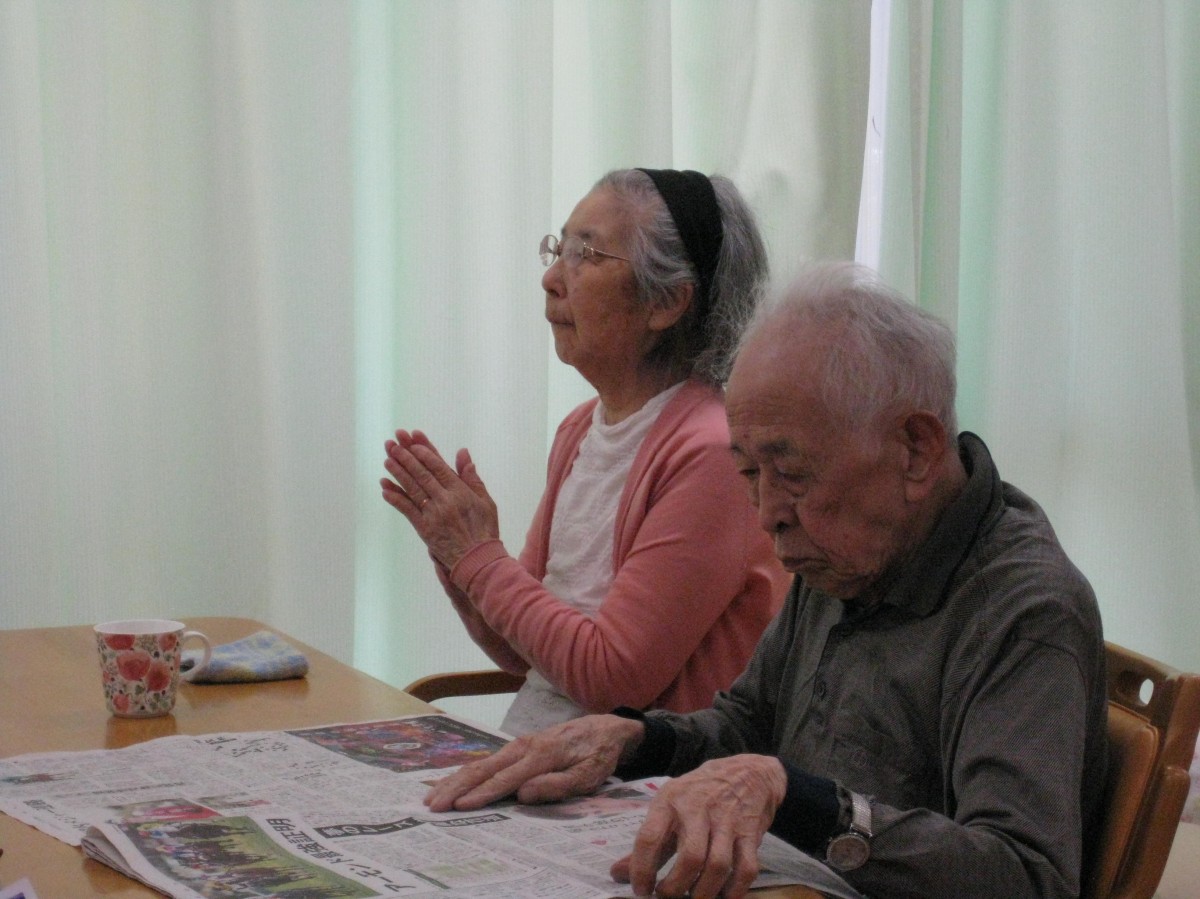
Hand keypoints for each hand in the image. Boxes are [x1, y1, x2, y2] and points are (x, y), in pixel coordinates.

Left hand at [380, 429, 499, 567]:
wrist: (478, 560)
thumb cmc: (484, 531)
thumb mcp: (485, 501)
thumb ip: (472, 477)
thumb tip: (463, 453)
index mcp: (460, 491)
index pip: (438, 466)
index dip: (424, 452)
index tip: (412, 440)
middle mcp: (445, 500)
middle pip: (422, 474)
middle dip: (406, 456)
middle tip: (392, 443)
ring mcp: (433, 514)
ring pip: (412, 488)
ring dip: (397, 472)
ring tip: (387, 459)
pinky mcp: (424, 528)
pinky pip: (406, 509)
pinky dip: (395, 497)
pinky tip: (384, 487)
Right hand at [424, 714, 644, 811]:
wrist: (604, 728)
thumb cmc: (597, 755)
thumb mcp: (588, 775)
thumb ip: (557, 785)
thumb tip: (523, 794)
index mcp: (541, 754)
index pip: (506, 778)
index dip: (483, 794)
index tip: (461, 807)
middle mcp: (524, 746)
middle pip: (484, 768)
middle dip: (457, 787)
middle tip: (433, 805)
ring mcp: (518, 744)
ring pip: (480, 763)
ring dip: (454, 780)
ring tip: (431, 796)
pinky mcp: (517, 747)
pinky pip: (487, 761)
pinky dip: (465, 772)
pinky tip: (451, 783)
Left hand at [609, 755, 786, 898]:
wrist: (746, 772)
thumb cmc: (698, 793)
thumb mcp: (668, 806)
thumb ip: (648, 842)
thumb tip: (617, 873)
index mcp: (670, 801)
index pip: (650, 837)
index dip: (641, 869)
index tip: (640, 889)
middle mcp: (698, 809)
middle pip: (689, 857)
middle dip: (676, 887)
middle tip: (667, 896)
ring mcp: (727, 821)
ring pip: (718, 865)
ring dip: (704, 892)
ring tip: (693, 898)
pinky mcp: (750, 833)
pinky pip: (746, 868)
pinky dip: (735, 889)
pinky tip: (722, 895)